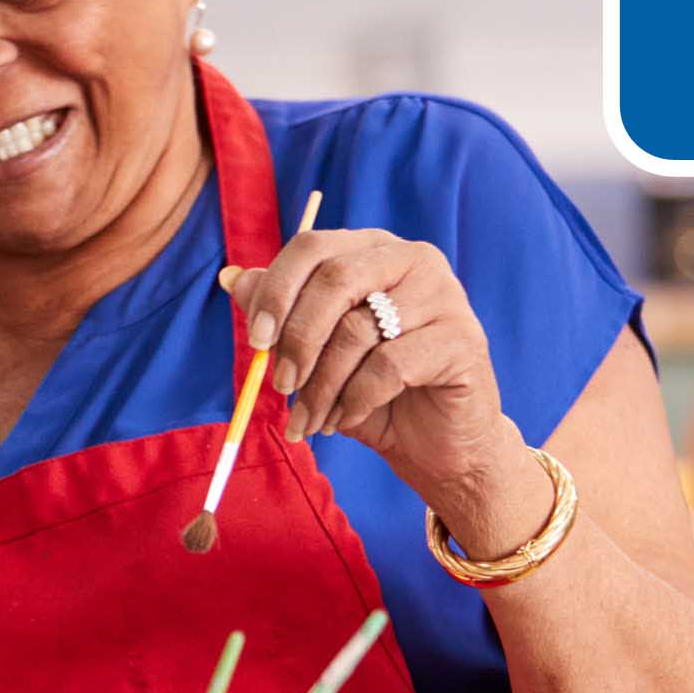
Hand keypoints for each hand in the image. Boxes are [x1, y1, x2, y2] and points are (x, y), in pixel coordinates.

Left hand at [224, 228, 524, 516]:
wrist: (436, 446)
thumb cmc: (373, 393)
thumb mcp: (317, 352)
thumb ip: (281, 313)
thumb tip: (231, 278)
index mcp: (373, 249)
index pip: (312, 246)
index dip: (276, 291)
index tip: (255, 341)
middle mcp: (413, 259)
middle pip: (335, 279)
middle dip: (297, 338)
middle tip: (280, 386)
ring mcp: (445, 296)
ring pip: (358, 329)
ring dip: (322, 385)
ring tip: (310, 419)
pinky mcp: (462, 340)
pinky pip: (389, 366)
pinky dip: (356, 400)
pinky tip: (347, 419)